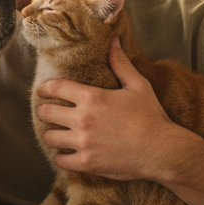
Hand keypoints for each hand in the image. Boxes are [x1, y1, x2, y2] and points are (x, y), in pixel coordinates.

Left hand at [36, 37, 178, 182]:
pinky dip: (62, 157)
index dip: (44, 88)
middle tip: (50, 114)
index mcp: (92, 97)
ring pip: (50, 137)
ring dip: (54, 135)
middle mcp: (83, 118)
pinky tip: (69, 154)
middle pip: (45, 113)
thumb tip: (114, 41)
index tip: (42, 91)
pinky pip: (60, 160)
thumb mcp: (138, 85)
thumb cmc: (151, 116)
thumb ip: (121, 63)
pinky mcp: (86, 163)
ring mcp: (83, 142)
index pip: (54, 88)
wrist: (162, 151)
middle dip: (45, 112)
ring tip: (60, 135)